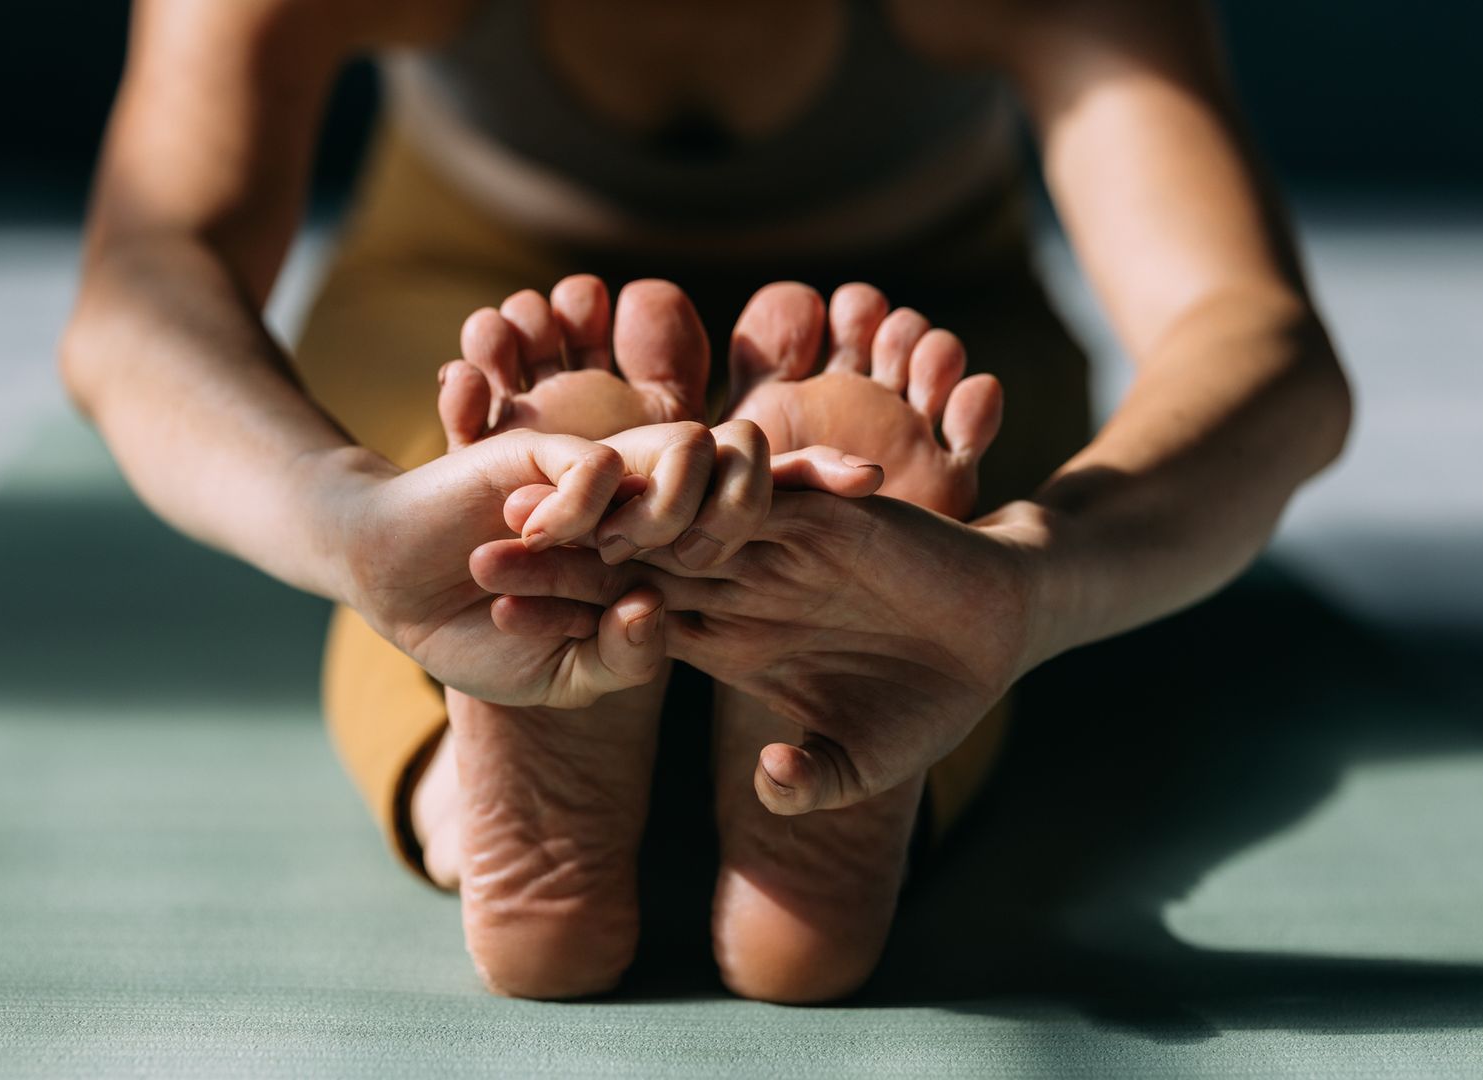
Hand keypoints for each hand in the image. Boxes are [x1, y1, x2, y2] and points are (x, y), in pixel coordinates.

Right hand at [335, 423, 880, 709]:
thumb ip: (617, 655)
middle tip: (868, 484)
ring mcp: (595, 479)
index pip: (745, 538)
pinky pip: (587, 470)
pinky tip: (625, 511)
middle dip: (798, 481)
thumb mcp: (564, 673)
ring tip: (758, 483)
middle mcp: (638, 508)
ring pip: (674, 463)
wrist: (397, 591)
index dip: (805, 535)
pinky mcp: (537, 457)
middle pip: (731, 484)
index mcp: (657, 559)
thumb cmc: (482, 645)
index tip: (884, 544)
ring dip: (715, 473)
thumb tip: (655, 624)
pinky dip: (605, 493)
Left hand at [471, 490, 1048, 812]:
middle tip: (480, 551)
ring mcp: (780, 546)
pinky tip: (652, 480)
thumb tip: (770, 785)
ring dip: (612, 513)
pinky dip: (712, 488)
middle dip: (559, 558)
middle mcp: (741, 585)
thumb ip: (816, 779)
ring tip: (540, 504)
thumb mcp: (867, 761)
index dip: (568, 616)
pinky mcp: (828, 515)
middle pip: (631, 563)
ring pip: (679, 519)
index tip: (497, 617)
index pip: (630, 621)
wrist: (1002, 635)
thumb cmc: (931, 705)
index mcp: (731, 639)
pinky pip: (762, 496)